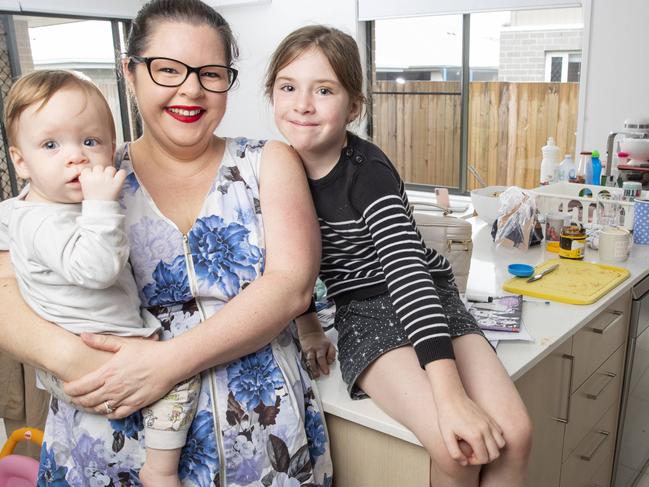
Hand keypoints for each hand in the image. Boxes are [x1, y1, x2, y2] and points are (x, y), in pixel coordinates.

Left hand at [63, 333, 177, 418]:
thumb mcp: (124, 343)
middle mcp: (113, 388)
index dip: (69, 389)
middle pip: (87, 400)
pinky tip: (107, 409)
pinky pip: (116, 415)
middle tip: (74, 396)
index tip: (66, 387)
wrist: (170, 363)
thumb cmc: (148, 351)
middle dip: (77, 400)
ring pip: (99, 409)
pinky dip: (108, 413)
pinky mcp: (135, 405)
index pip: (80, 386)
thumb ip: (102, 341)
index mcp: (108, 372)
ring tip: (88, 403)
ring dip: (90, 407)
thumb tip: (83, 336)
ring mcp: (124, 398)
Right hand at [80, 166, 125, 200]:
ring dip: (111, 173)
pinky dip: (122, 174)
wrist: (100, 209)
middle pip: (99, 167)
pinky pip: (122, 172)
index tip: (93, 179)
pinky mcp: (117, 182)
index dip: (91, 173)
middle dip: (101, 172)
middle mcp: (97, 176)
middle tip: (103, 181)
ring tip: (111, 181)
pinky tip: (119, 179)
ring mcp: (108, 179)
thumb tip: (86, 173)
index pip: (88, 169)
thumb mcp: (85, 188)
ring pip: (110, 168)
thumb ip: (85, 179)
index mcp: (86, 177)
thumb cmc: (93, 200)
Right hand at [299, 330, 335, 377]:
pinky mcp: (304, 353)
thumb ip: (331, 354)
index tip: (327, 370)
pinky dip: (307, 367)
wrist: (310, 333)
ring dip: (313, 368)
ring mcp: (309, 351)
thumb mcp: (330, 345)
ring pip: (310, 360)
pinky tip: (309, 372)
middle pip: (318, 358)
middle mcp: (316, 349)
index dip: (327, 362)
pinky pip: (305, 361)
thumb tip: (330, 363)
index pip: (327, 355)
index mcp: (324, 347)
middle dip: (321, 366)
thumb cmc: (321, 342)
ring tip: (315, 375)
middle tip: (323, 374)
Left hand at [436, 392, 504, 465]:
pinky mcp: (490, 418)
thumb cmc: (447, 417)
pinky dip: (495, 439)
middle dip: (485, 457)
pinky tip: (482, 436)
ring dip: (492, 449)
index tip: (466, 456)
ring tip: (479, 446)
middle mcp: (485, 430)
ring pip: (501, 444)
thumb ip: (454, 453)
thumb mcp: (446, 437)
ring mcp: (489, 423)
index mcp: (475, 436)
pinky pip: (500, 433)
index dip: (474, 461)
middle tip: (472, 452)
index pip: (484, 458)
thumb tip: (465, 463)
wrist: (451, 397)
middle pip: (495, 454)